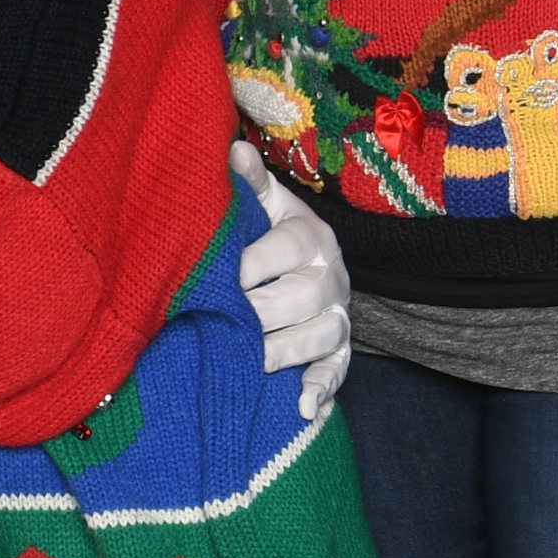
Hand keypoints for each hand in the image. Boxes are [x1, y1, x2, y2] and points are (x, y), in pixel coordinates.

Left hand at [234, 142, 349, 420]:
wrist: (310, 260)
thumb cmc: (271, 231)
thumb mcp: (264, 203)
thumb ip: (249, 183)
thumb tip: (233, 150)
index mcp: (311, 237)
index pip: (285, 249)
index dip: (250, 264)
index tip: (216, 276)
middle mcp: (331, 277)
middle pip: (302, 297)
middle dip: (261, 312)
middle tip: (223, 321)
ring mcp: (338, 316)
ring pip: (320, 336)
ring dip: (285, 351)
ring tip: (251, 360)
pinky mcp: (340, 350)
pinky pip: (338, 372)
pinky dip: (322, 389)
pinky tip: (302, 406)